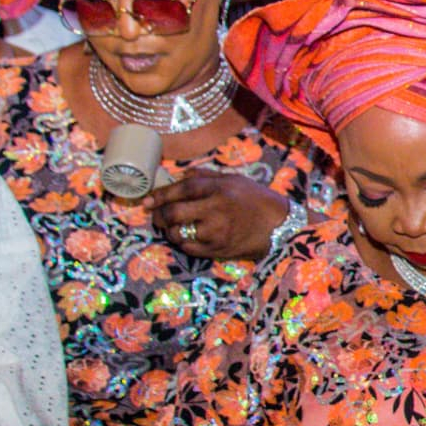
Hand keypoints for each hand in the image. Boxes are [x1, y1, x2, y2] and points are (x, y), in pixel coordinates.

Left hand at [150, 171, 290, 260]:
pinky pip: (188, 248)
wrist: (277, 226)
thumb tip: (178, 176)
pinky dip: (182, 243)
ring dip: (169, 231)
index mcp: (218, 189)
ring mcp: (216, 232)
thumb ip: (205, 176)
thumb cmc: (254, 199)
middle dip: (158, 216)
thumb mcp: (233, 179)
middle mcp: (215, 210)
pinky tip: (187, 237)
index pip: (181, 190)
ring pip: (177, 234)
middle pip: (173, 214)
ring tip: (173, 227)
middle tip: (156, 216)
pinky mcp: (217, 250)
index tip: (147, 201)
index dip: (159, 195)